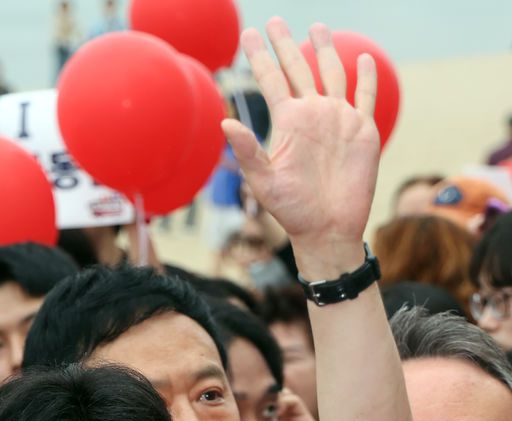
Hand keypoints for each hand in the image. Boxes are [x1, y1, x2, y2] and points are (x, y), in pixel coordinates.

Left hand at [222, 19, 378, 262]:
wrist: (328, 229)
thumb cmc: (293, 211)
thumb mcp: (264, 182)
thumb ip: (247, 151)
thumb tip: (225, 122)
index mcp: (288, 122)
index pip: (270, 80)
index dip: (259, 56)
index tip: (249, 33)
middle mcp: (312, 115)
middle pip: (297, 69)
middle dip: (286, 45)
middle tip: (274, 20)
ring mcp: (337, 120)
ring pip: (331, 74)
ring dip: (324, 51)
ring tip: (317, 28)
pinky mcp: (362, 130)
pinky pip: (364, 97)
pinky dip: (365, 78)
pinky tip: (362, 60)